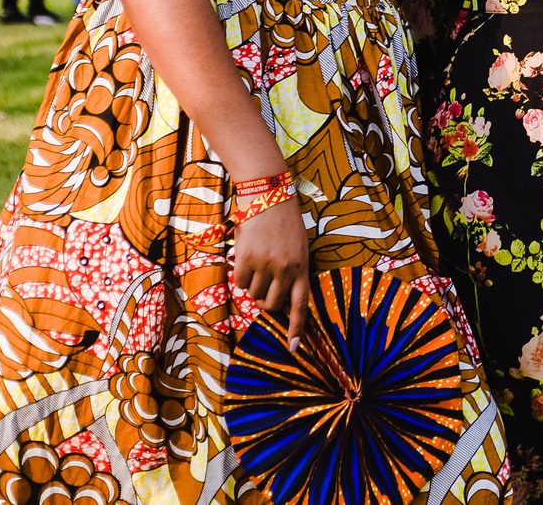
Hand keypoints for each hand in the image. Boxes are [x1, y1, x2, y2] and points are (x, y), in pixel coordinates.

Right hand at [232, 196, 312, 350]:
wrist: (268, 195)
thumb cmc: (284, 222)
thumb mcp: (298, 247)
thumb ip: (292, 271)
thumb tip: (276, 300)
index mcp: (302, 267)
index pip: (300, 304)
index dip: (296, 327)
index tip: (293, 348)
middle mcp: (286, 269)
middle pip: (271, 305)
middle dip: (265, 301)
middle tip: (263, 286)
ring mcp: (266, 265)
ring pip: (254, 294)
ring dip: (253, 285)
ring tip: (257, 263)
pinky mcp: (247, 259)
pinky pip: (240, 282)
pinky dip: (241, 275)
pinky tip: (246, 257)